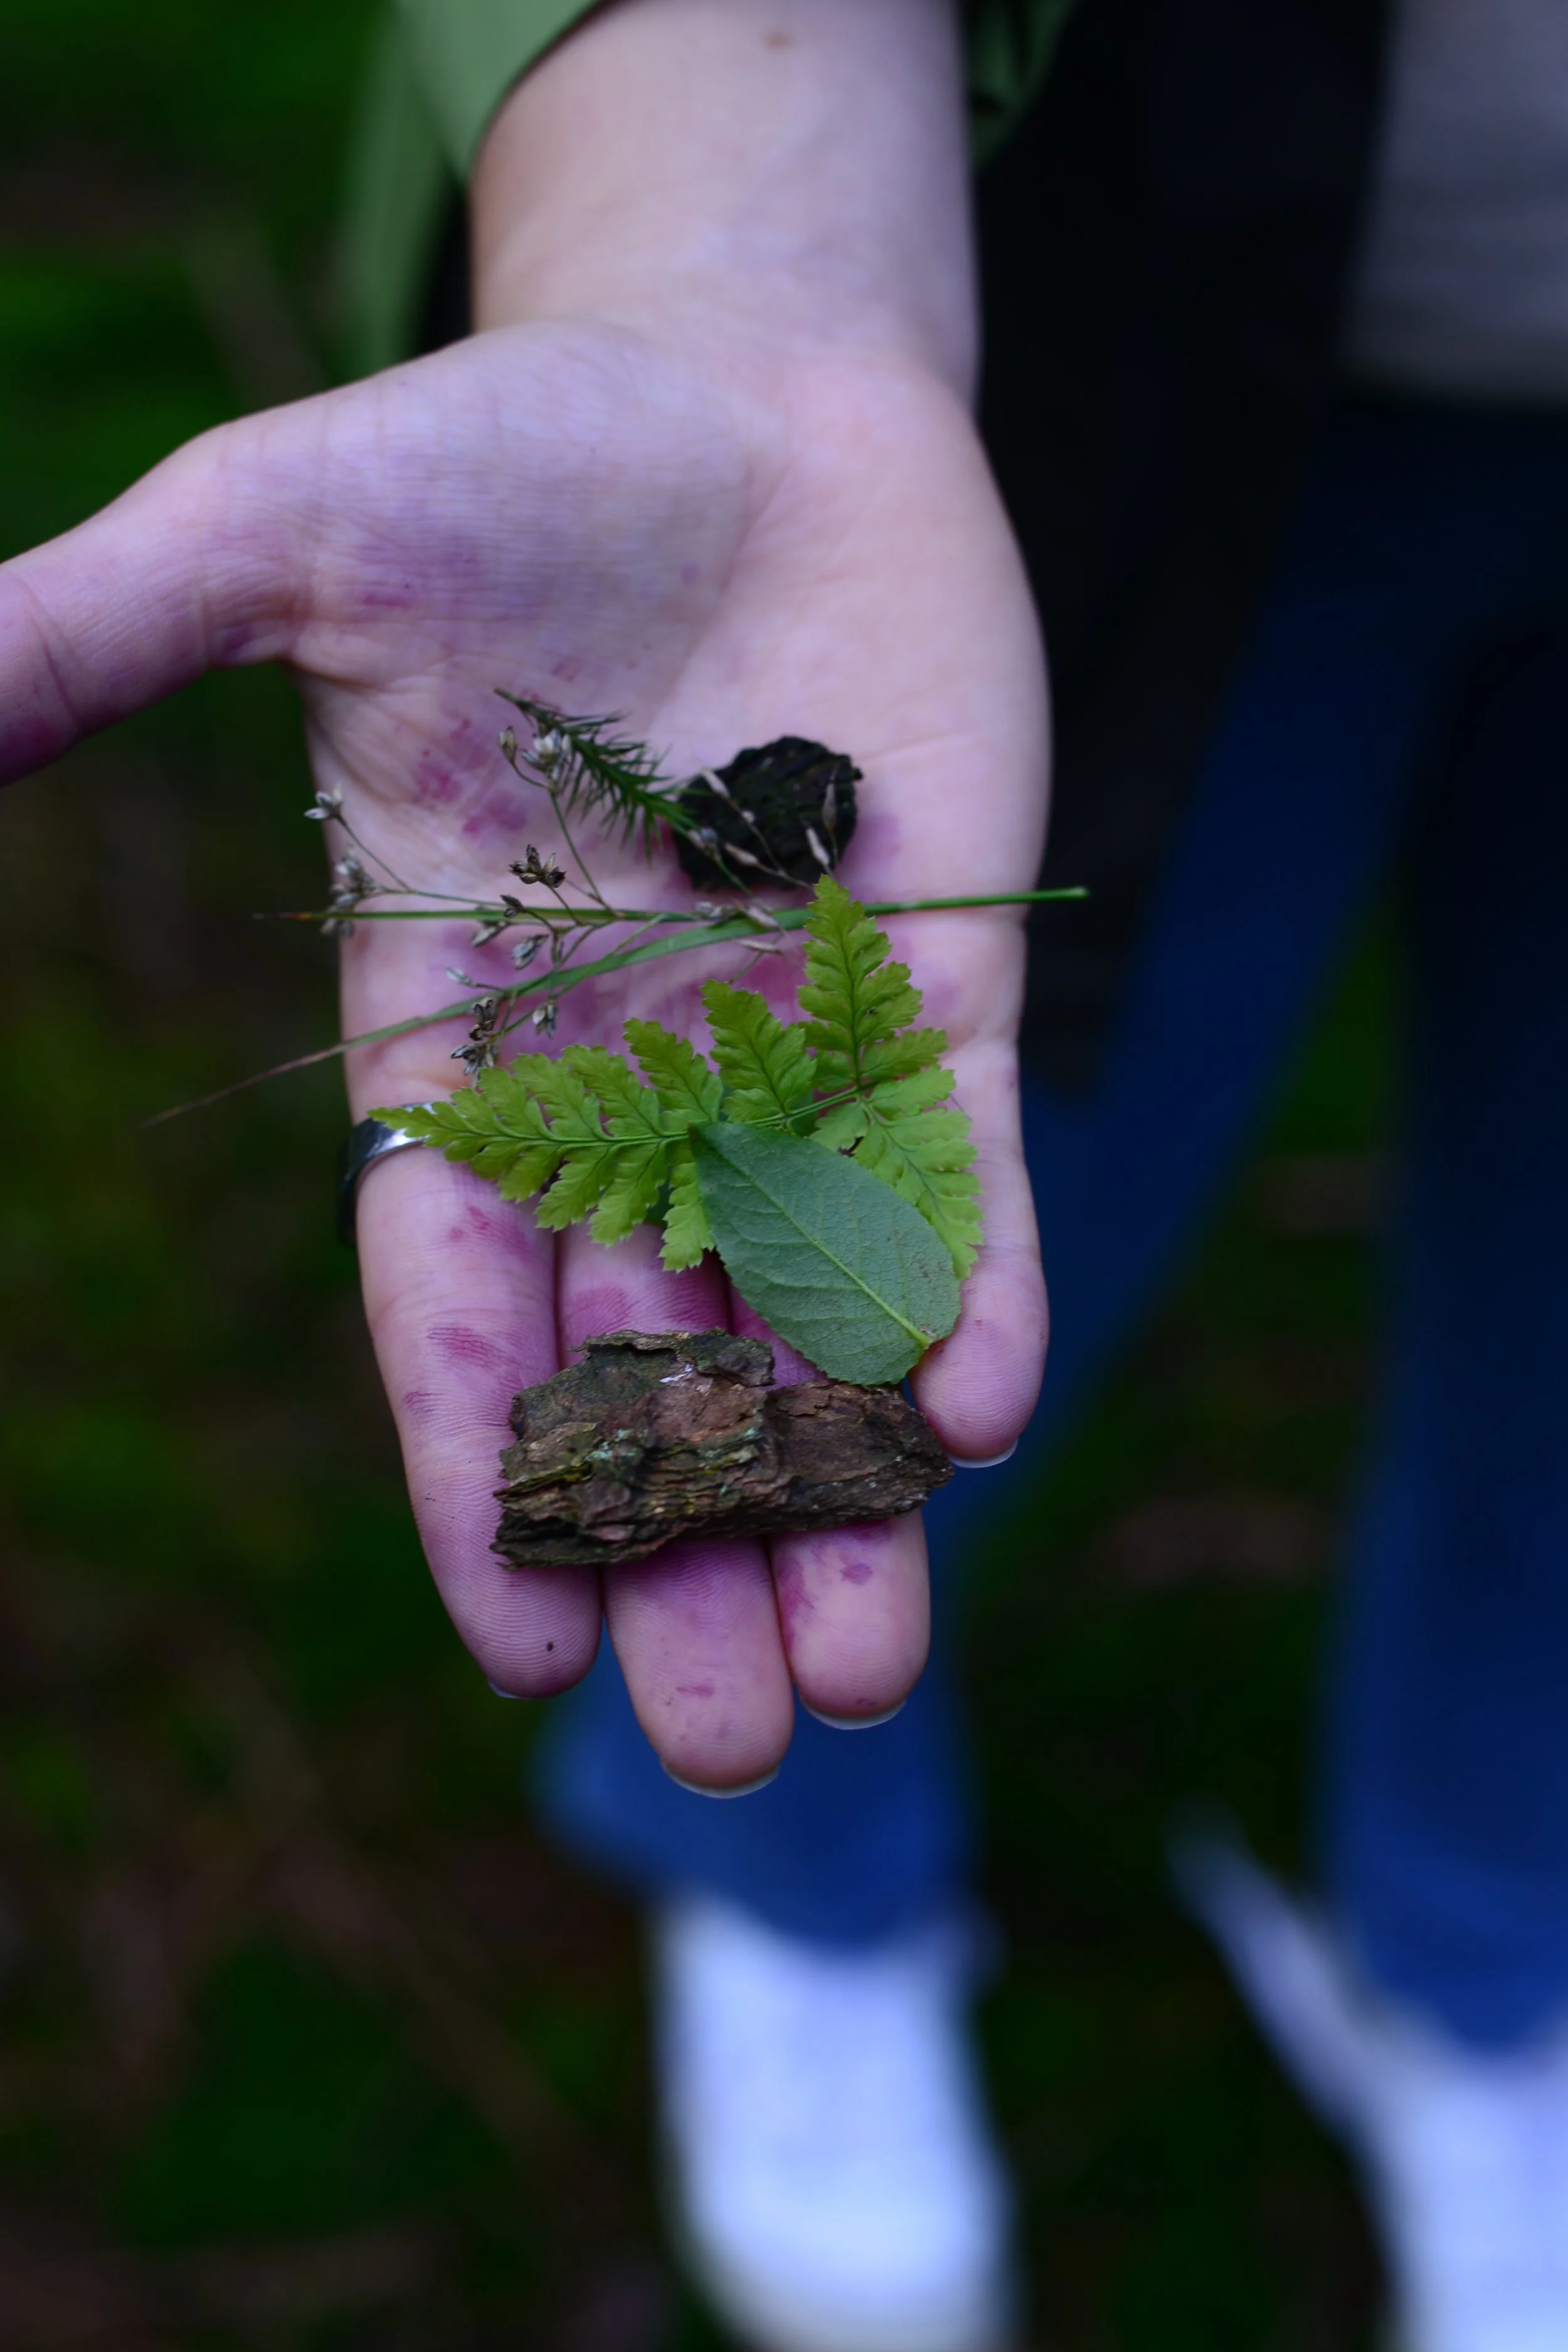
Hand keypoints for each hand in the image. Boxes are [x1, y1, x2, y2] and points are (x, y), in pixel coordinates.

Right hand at [0, 0, 1048, 1787]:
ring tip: (871, 1670)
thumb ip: (99, 635)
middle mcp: (628, 1083)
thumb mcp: (280, 535)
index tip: (527, 1649)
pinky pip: (960, 1166)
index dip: (483, 1468)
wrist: (752, 388)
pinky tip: (979, 1408)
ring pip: (813, 1311)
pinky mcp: (945, 987)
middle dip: (684, 1543)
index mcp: (458, 1037)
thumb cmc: (507, 455)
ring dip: (845, 1484)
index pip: (459, 1297)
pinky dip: (967, 1279)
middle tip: (736, 1745)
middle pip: (649, 1359)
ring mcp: (794, 1047)